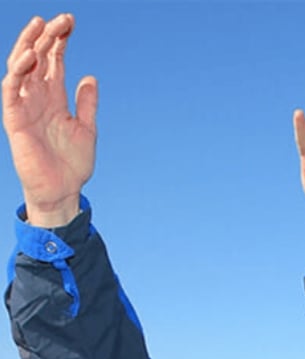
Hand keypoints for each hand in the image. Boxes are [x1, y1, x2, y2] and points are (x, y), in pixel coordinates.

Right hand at [3, 14, 94, 226]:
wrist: (63, 191)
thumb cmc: (72, 163)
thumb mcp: (86, 128)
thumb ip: (87, 103)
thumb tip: (90, 77)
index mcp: (54, 97)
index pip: (54, 61)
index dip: (60, 40)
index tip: (71, 22)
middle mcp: (37, 97)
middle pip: (38, 58)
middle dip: (47, 36)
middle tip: (62, 18)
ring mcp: (25, 106)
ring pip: (21, 68)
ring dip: (29, 45)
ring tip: (40, 25)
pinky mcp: (15, 119)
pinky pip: (11, 91)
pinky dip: (18, 73)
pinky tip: (29, 57)